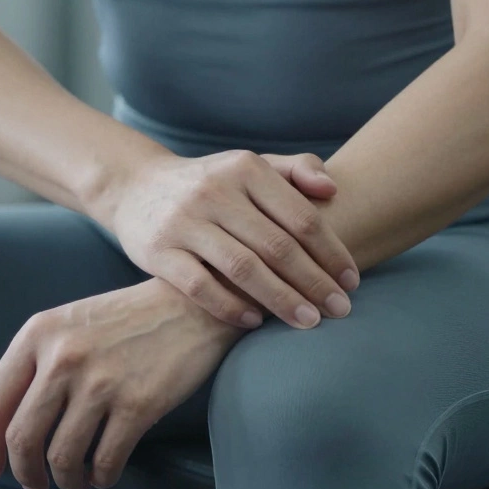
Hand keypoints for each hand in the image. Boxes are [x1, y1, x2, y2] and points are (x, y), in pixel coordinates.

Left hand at [0, 278, 241, 488]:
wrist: (192, 303)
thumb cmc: (126, 318)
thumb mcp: (67, 324)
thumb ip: (27, 361)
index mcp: (38, 334)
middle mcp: (63, 357)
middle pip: (22, 438)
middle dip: (24, 473)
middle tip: (34, 483)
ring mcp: (100, 382)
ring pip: (61, 457)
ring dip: (65, 480)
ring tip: (75, 479)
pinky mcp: (138, 404)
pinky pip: (105, 461)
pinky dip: (100, 477)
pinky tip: (103, 473)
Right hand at [100, 150, 359, 329]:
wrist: (136, 188)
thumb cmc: (210, 184)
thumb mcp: (250, 166)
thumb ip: (295, 169)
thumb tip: (332, 189)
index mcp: (245, 168)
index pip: (300, 216)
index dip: (331, 251)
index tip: (351, 281)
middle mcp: (214, 192)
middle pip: (277, 246)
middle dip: (314, 282)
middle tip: (341, 310)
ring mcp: (184, 222)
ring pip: (242, 268)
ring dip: (281, 299)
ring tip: (309, 322)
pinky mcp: (158, 252)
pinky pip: (200, 286)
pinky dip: (230, 306)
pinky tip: (256, 321)